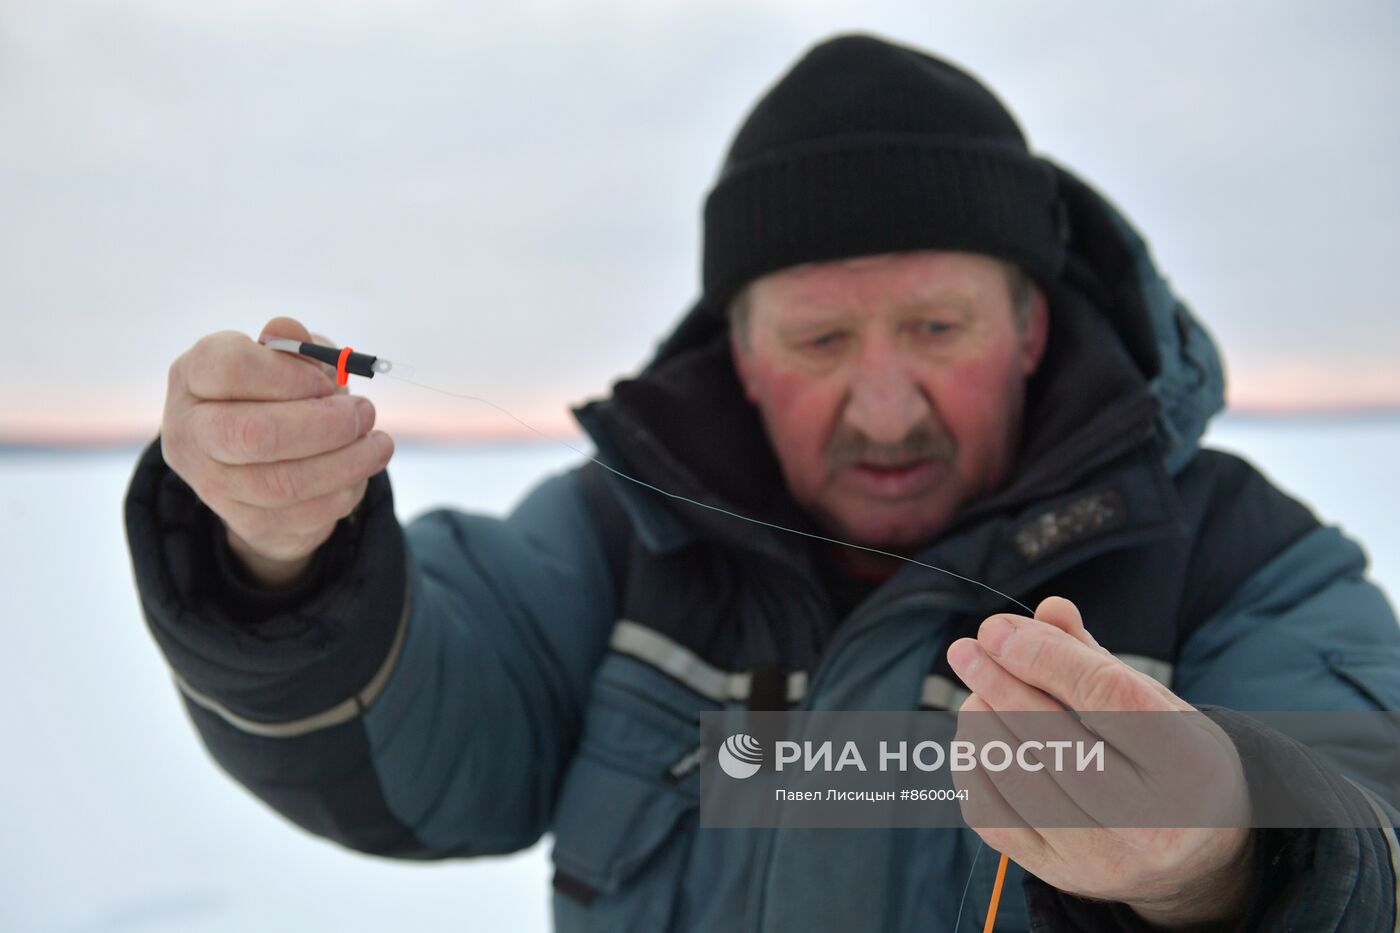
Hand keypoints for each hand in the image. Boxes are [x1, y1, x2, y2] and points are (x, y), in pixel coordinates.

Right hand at [160, 316, 394, 586]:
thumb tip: (289, 332)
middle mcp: (189, 432)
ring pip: (284, 483)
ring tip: (379, 443)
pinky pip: (304, 514)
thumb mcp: (287, 359)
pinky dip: (344, 491)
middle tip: (364, 413)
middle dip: (325, 425)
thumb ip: (291, 345)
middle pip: (254, 435)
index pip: (228, 369)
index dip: (289, 375)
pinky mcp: (246, 523)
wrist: (260, 460)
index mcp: (193, 376)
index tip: (326, 382)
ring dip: (347, 462)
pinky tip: (359, 470)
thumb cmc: (279, 393)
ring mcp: (212, 484)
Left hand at [946, 597, 1254, 928]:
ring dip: (981, 724)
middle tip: (965, 650)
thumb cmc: (1167, 757)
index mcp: (1188, 763)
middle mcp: (1151, 819)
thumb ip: (1094, 658)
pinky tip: (974, 739)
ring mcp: (1104, 857)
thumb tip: (1046, 609)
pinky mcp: (1062, 877)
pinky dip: (972, 770)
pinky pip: (993, 818)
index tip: (995, 629)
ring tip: (976, 694)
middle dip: (999, 684)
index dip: (1044, 656)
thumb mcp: (1153, 702)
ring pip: (1017, 778)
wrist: (1195, 857)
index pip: (1106, 695)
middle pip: (1054, 738)